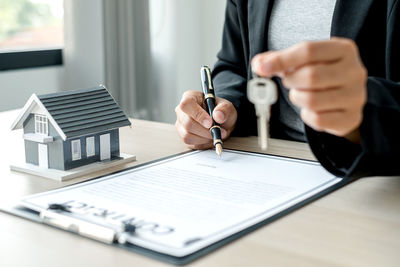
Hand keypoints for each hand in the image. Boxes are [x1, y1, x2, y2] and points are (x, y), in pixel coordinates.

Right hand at [175, 90, 236, 148]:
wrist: (221, 122)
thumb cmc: (220, 111)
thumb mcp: (227, 107)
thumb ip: (224, 109)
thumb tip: (218, 116)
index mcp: (190, 97)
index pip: (187, 105)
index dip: (198, 115)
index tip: (210, 123)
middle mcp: (182, 111)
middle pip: (187, 123)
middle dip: (205, 131)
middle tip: (219, 131)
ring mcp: (181, 125)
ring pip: (188, 135)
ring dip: (205, 138)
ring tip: (215, 134)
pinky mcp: (183, 136)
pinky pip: (190, 143)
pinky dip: (203, 143)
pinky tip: (210, 138)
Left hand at [252, 37, 366, 142]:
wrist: (348, 96)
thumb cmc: (323, 74)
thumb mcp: (305, 60)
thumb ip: (280, 60)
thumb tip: (259, 64)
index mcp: (344, 50)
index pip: (308, 50)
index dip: (282, 59)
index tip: (262, 67)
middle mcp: (355, 72)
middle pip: (311, 76)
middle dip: (291, 81)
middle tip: (290, 81)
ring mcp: (356, 96)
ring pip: (312, 100)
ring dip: (298, 98)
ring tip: (302, 94)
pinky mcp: (351, 118)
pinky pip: (317, 119)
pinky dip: (307, 116)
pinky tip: (312, 109)